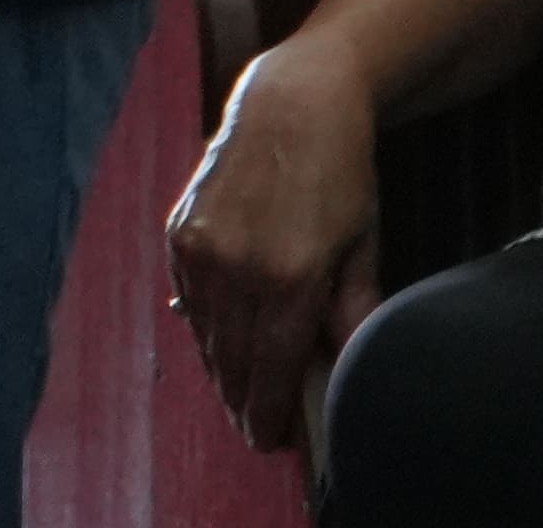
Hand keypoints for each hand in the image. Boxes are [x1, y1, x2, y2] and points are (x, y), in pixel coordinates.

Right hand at [167, 36, 386, 451]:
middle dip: (244, 400)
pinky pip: (189, 300)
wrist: (291, 103)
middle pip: (235, 360)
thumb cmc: (339, 171)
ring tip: (238, 394)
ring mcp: (202, 248)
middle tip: (256, 428)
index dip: (270, 411)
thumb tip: (352, 364)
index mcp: (289, 277)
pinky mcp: (180, 232)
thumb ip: (353, 308)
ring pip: (207, 335)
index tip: (272, 439)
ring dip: (222, 369)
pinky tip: (218, 342)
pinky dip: (203, 327)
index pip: (273, 369)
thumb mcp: (362, 241)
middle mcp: (237, 267)